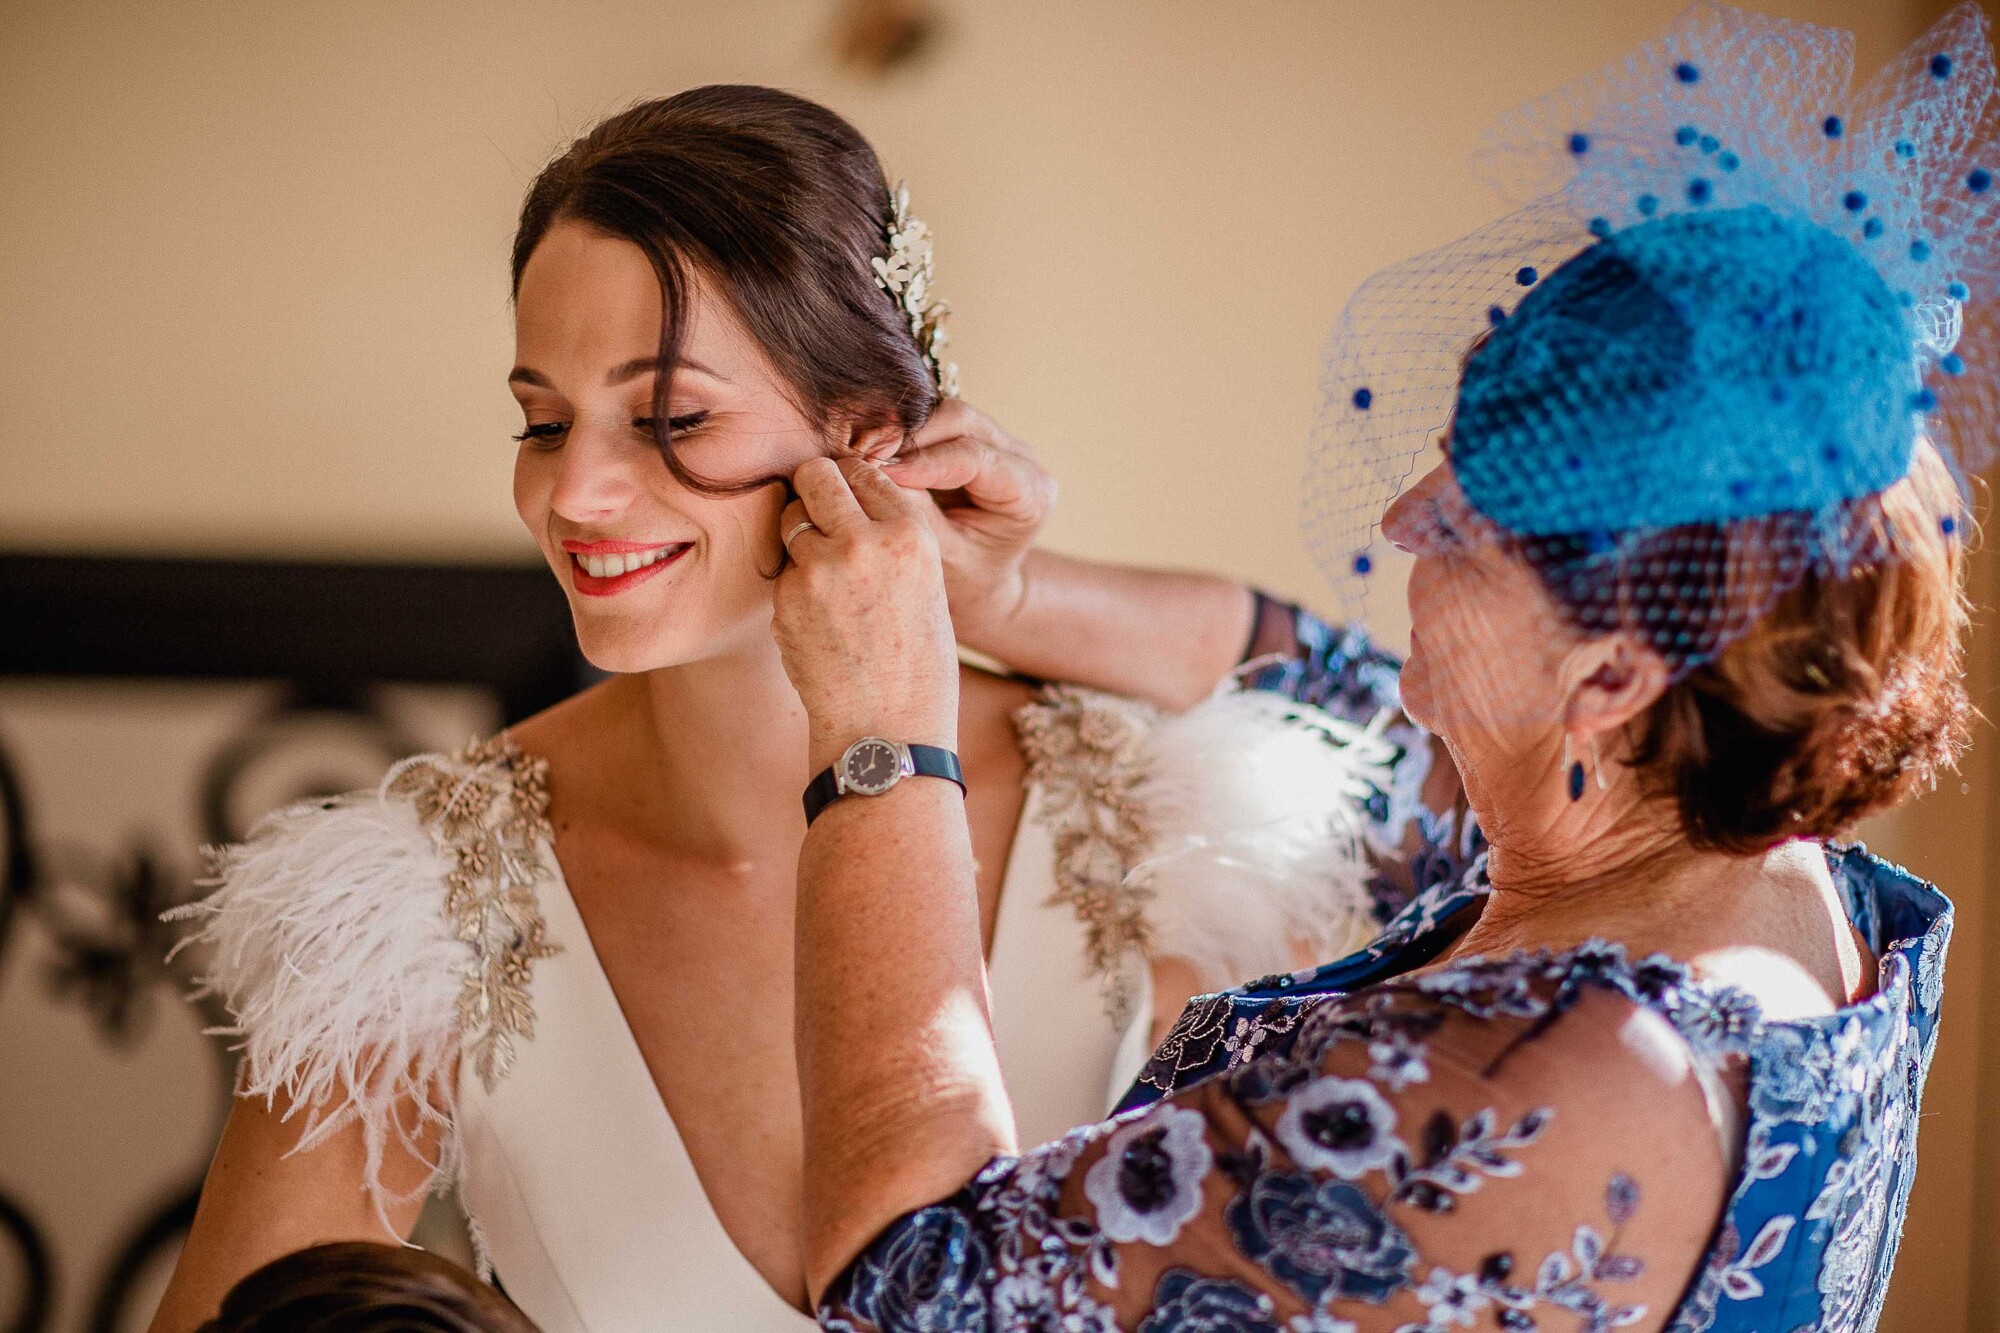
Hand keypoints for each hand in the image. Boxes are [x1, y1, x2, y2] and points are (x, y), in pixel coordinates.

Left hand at [775, 457, 960, 771]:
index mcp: (910, 535)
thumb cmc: (916, 663)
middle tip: (818, 512)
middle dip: (814, 488)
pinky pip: (782, 568)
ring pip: (790, 518)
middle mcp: (865, 543)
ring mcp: (820, 570)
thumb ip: (892, 538)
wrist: (887, 729)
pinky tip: (817, 615)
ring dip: (799, 535)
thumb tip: (848, 496)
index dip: (853, 483)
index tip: (849, 499)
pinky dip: (793, 582)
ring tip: (823, 574)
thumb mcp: (928, 586)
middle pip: (817, 475)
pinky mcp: (787, 599)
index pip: (866, 471)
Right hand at [880, 400, 1055, 640]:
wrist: (980, 581)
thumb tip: (883, 475)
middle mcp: (1023, 460)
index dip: (924, 461)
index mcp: (1031, 495)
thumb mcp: (947, 558)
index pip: (976, 459)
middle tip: (864, 455)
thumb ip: (921, 517)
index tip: (880, 470)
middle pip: (964, 421)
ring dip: (905, 430)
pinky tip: (876, 449)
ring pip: (948, 413)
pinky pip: (937, 421)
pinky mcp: (975, 437)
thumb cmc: (967, 578)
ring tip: (866, 452)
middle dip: (911, 436)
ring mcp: (1000, 442)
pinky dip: (906, 433)